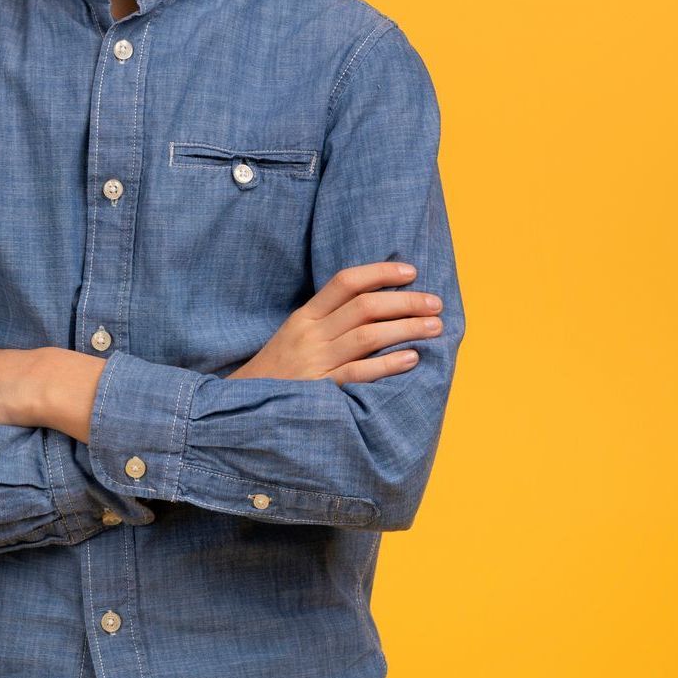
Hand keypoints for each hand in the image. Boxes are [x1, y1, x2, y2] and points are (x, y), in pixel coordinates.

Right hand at [230, 261, 442, 384]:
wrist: (242, 407)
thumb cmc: (279, 371)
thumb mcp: (295, 336)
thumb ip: (328, 320)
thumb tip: (377, 304)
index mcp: (304, 316)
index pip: (345, 282)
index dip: (380, 272)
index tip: (411, 271)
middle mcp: (310, 334)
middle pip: (364, 306)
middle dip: (405, 301)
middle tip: (435, 303)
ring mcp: (315, 362)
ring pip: (367, 336)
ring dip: (406, 328)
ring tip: (434, 326)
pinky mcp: (321, 391)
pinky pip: (359, 373)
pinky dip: (388, 364)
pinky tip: (412, 358)